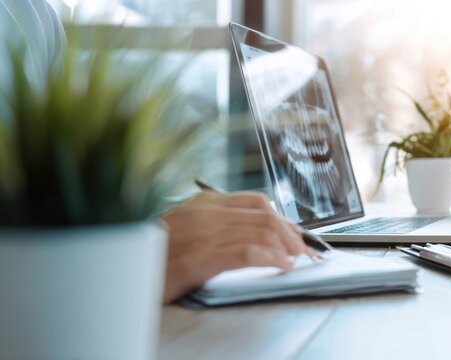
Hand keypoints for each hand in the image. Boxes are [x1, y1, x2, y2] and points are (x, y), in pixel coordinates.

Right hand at [160, 191, 313, 303]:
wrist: (115, 276)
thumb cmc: (152, 258)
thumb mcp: (187, 233)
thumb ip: (220, 228)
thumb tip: (261, 236)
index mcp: (202, 202)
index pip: (258, 203)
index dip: (285, 221)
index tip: (300, 238)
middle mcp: (203, 212)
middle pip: (265, 216)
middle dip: (293, 235)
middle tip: (307, 252)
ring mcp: (199, 233)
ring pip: (260, 231)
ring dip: (287, 247)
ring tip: (298, 260)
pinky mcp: (196, 258)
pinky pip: (245, 252)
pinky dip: (270, 258)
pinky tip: (281, 265)